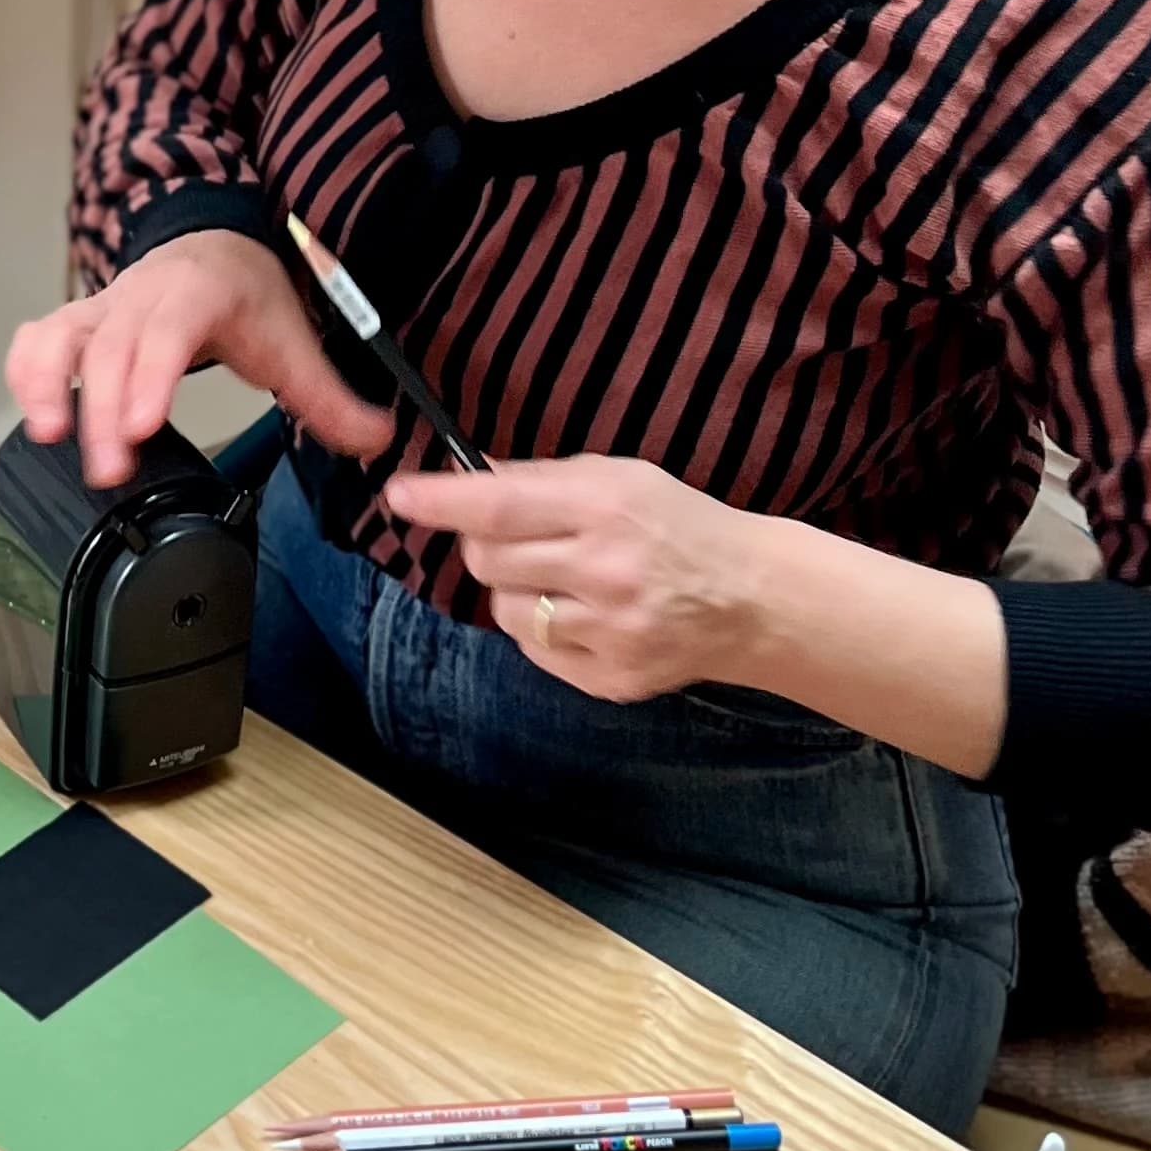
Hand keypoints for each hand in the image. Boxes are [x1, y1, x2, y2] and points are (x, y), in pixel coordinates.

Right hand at [5, 231, 397, 490]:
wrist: (213, 245)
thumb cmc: (245, 293)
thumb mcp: (293, 340)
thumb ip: (330, 398)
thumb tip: (377, 441)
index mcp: (197, 293)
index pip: (168, 330)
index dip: (152, 375)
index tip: (143, 425)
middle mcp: (141, 296)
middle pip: (110, 346)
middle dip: (103, 409)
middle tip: (109, 471)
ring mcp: (102, 308)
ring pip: (61, 336)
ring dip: (50, 384)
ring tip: (49, 436)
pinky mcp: (77, 325)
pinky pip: (38, 340)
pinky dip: (27, 373)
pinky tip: (34, 416)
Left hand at [383, 455, 774, 704]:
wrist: (750, 599)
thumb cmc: (677, 523)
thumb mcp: (617, 477)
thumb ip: (537, 477)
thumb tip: (463, 471)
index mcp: (606, 508)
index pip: (499, 506)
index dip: (441, 501)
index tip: (400, 495)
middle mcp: (605, 572)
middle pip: (489, 560)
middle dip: (483, 543)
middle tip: (518, 535)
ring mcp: (609, 633)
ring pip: (505, 611)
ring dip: (515, 590)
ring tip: (560, 577)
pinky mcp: (611, 679)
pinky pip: (536, 652)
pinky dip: (543, 630)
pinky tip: (583, 612)